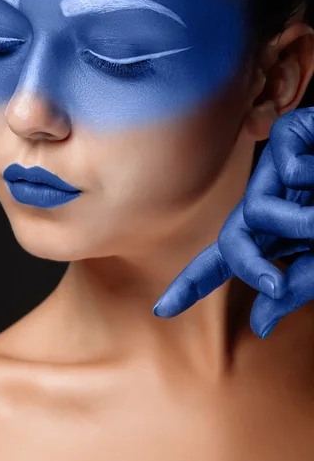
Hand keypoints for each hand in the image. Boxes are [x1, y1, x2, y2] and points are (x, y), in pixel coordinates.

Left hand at [152, 107, 313, 338]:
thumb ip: (293, 287)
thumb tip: (258, 326)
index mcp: (278, 233)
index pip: (226, 262)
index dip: (192, 283)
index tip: (161, 309)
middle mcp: (271, 203)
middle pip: (231, 239)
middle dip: (245, 262)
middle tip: (273, 282)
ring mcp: (277, 171)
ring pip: (255, 209)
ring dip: (301, 223)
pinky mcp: (290, 134)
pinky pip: (287, 165)